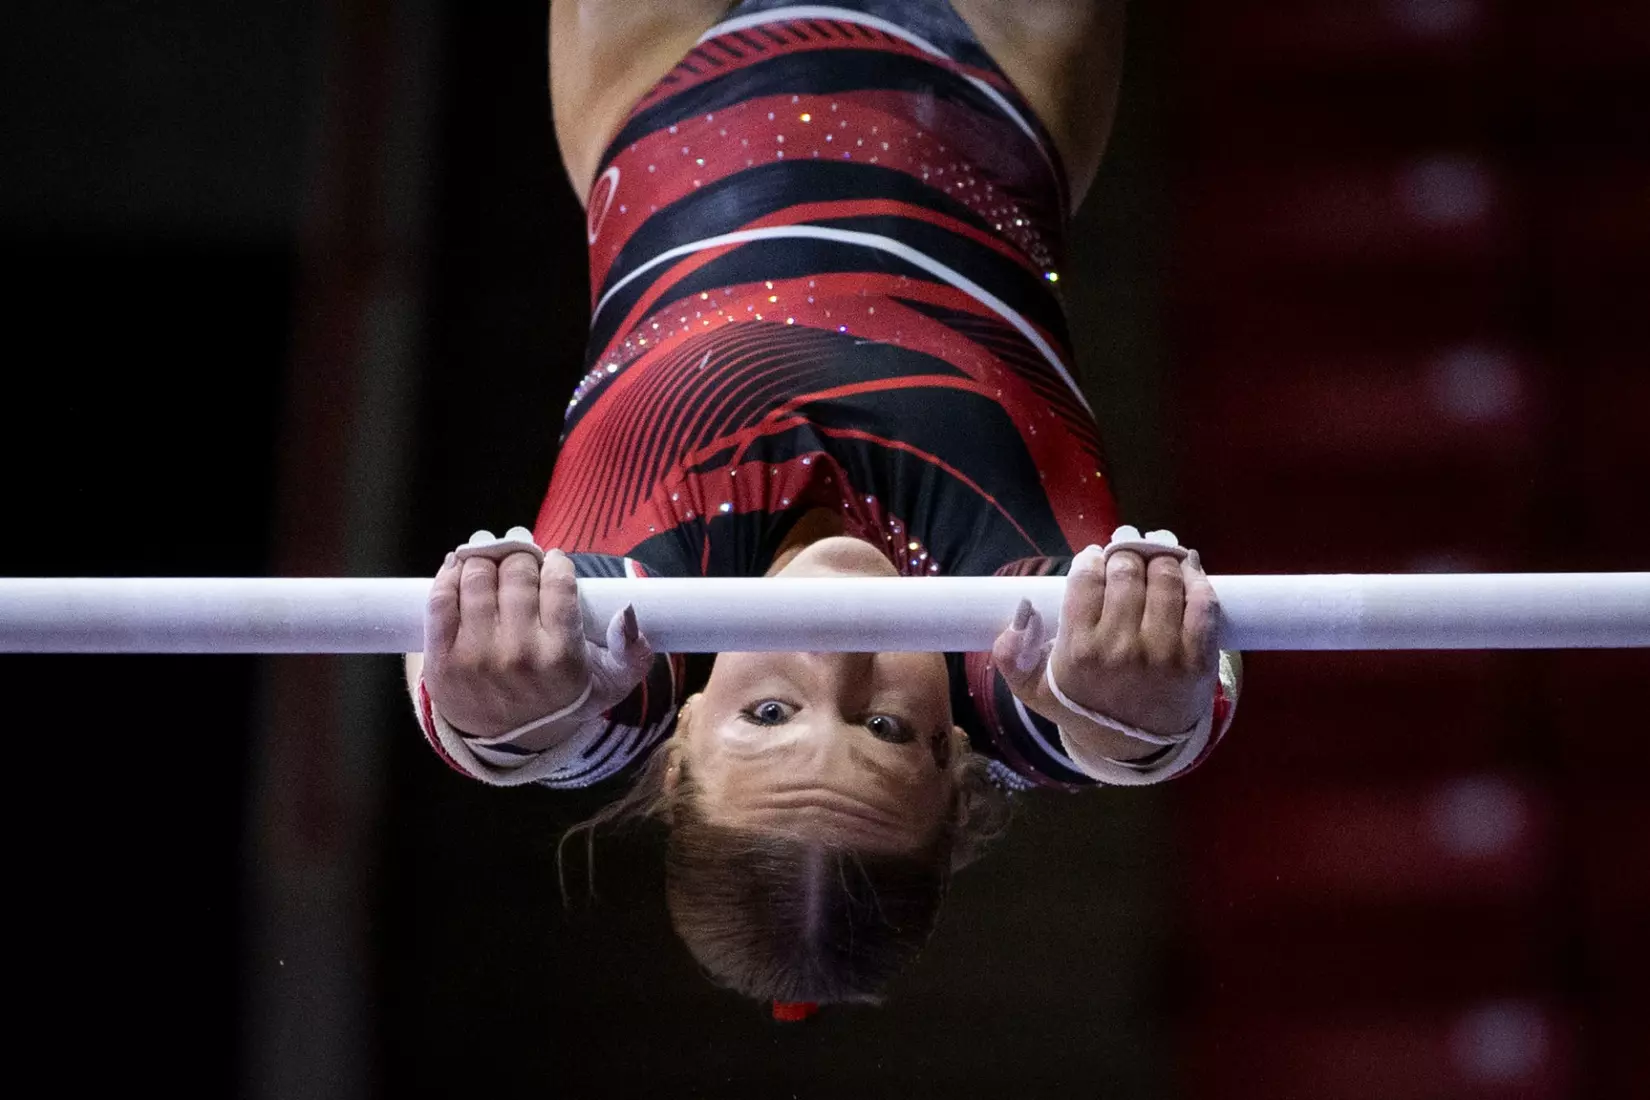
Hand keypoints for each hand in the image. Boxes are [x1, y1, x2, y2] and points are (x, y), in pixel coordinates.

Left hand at [421, 528, 652, 739]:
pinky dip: (449, 575)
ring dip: (485, 558)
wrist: (511, 739)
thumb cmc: (564, 697)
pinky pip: (440, 599)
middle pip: (516, 574)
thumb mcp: (612, 682)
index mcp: (562, 658)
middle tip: (521, 558)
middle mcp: (518, 656)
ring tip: (492, 559)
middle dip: (520, 556)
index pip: (558, 583)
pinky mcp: (441, 660)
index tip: (553, 562)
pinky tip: (461, 570)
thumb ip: (634, 649)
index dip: (555, 562)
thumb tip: (628, 610)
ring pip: (477, 578)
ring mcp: (475, 658)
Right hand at [991, 534, 1220, 750]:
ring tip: (1155, 557)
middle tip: (1126, 554)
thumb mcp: (1033, 688)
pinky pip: (1202, 604)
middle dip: (1125, 554)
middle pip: (1127, 573)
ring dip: (1161, 559)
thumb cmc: (1082, 705)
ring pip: (1165, 580)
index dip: (1091, 559)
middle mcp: (1121, 650)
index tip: (1095, 558)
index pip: (1086, 579)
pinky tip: (1187, 570)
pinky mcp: (1198, 660)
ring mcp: (1163, 655)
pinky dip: (1197, 580)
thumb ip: (1009, 652)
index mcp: (1079, 651)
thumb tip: (1022, 609)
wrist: (1135, 746)